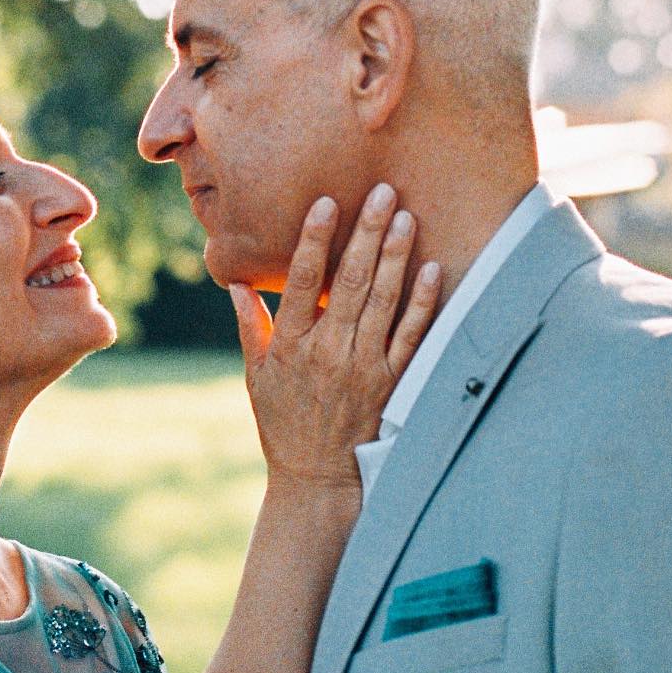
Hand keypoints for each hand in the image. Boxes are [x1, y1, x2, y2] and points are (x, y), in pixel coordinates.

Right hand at [229, 184, 440, 489]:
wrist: (317, 481)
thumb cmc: (283, 425)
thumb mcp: (255, 377)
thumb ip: (252, 329)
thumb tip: (238, 285)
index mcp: (291, 345)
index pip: (301, 281)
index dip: (314, 239)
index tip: (326, 203)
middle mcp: (327, 351)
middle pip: (349, 282)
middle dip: (365, 233)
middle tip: (380, 191)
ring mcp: (363, 367)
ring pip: (382, 302)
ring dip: (395, 256)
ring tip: (405, 216)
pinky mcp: (391, 383)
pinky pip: (411, 336)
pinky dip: (422, 302)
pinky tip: (432, 269)